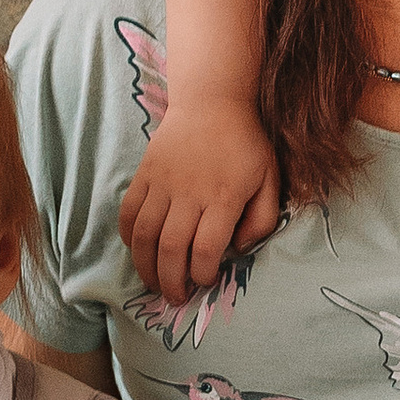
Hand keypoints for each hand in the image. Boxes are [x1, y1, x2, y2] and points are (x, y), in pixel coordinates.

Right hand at [120, 97, 281, 305]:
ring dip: (145, 266)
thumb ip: (261, 219)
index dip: (203, 274)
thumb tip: (239, 249)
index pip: (206, 249)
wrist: (211, 101)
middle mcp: (190, 193)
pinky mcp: (144, 174)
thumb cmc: (245, 144)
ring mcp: (163, 183)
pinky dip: (129, 236)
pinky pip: (129, 212)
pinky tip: (138, 249)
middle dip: (171, 281)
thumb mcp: (270, 179)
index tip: (205, 282)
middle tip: (175, 297)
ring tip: (153, 282)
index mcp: (224, 197)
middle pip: (171, 248)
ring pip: (145, 235)